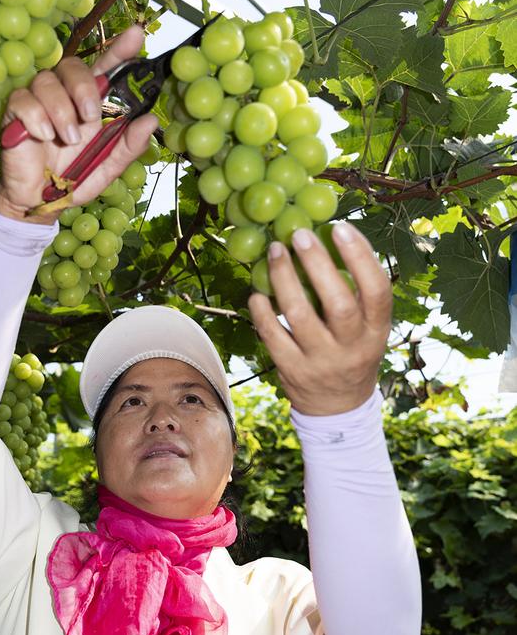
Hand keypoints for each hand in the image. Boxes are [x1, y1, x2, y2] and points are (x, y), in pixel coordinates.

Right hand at [0, 24, 158, 223]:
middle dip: (84, 88)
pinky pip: (23, 99)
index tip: (136, 36)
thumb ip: (129, 146)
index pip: (106, 67)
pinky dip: (37, 119)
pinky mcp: (15, 113)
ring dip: (61, 110)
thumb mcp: (108, 166)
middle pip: (72, 65)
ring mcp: (38, 100)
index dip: (120, 50)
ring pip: (47, 81)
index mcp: (91, 102)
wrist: (43, 202)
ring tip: (68, 139)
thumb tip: (151, 121)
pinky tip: (45, 138)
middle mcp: (65, 94)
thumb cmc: (75, 178)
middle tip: (90, 117)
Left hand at [248, 223, 391, 414]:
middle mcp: (352, 347)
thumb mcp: (368, 328)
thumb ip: (356, 293)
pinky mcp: (291, 371)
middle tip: (299, 234)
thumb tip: (330, 237)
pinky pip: (272, 335)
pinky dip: (261, 311)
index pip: (377, 291)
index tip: (341, 227)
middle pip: (337, 303)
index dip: (361, 257)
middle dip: (317, 263)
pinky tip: (257, 292)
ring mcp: (321, 361)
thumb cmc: (352, 350)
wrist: (337, 407)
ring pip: (300, 315)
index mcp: (376, 331)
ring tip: (275, 251)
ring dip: (284, 278)